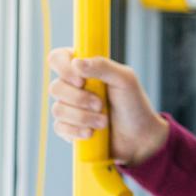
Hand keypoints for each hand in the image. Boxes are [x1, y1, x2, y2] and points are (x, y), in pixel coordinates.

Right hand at [47, 48, 167, 165]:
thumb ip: (103, 66)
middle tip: (101, 105)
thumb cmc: (134, 104)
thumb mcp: (125, 80)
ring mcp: (69, 108)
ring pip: (58, 109)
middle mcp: (73, 87)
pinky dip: (77, 130)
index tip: (81, 81)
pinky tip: (92, 133)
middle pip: (55, 87)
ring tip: (104, 122)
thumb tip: (76, 62)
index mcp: (85, 69)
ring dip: (83, 117)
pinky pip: (60, 127)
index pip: (58, 58)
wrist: (140, 137)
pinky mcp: (68, 128)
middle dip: (80, 99)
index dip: (63, 68)